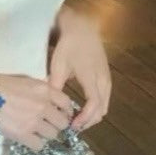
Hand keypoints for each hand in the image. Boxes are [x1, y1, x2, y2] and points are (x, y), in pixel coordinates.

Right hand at [0, 72, 74, 149]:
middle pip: (62, 123)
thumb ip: (41, 90)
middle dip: (57, 124)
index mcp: (44, 90)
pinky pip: (39, 146)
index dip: (66, 111)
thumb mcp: (26, 81)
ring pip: (53, 135)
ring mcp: (34, 122)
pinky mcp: (24, 135)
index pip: (67, 103)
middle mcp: (43, 106)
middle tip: (49, 124)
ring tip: (36, 131)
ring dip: (46, 134)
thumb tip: (50, 100)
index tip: (61, 114)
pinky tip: (29, 138)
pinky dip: (36, 143)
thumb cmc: (1, 84)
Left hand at [48, 10, 110, 130]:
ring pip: (104, 106)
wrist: (82, 28)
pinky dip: (96, 108)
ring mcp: (107, 79)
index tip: (73, 126)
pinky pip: (104, 98)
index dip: (84, 119)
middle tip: (72, 126)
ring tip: (76, 119)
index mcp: (92, 78)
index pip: (93, 106)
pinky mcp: (106, 77)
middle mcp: (103, 81)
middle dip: (88, 121)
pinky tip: (82, 108)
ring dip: (92, 115)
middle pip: (102, 110)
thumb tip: (48, 104)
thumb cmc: (69, 45)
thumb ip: (55, 85)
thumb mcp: (58, 65)